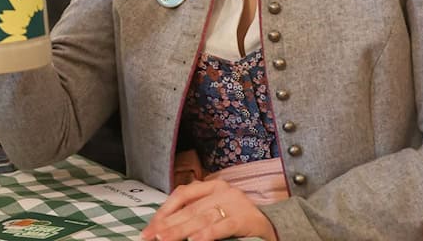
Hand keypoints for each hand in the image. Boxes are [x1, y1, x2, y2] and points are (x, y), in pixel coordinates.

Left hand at [141, 180, 276, 240]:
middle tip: (150, 236)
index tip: (149, 227)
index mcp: (213, 186)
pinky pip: (222, 226)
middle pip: (189, 208)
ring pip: (201, 217)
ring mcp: (235, 203)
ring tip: (164, 239)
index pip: (182, 195)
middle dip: (167, 224)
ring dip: (180, 230)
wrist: (273, 227)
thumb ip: (195, 215)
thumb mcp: (216, 212)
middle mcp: (223, 191)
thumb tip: (164, 228)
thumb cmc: (239, 222)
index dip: (163, 211)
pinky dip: (207, 234)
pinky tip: (195, 240)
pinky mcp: (245, 219)